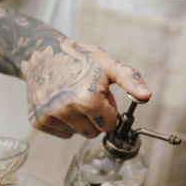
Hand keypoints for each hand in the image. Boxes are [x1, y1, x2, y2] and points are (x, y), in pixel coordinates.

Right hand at [20, 38, 150, 137]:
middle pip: (94, 133)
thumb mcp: (109, 65)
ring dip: (80, 121)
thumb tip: (146, 95)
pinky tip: (61, 103)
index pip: (110, 125)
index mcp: (87, 99)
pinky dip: (65, 123)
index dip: (109, 110)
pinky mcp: (38, 121)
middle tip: (87, 96)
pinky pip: (62, 133)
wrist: (43, 52)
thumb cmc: (80, 58)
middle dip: (95, 118)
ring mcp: (50, 116)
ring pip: (78, 134)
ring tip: (74, 97)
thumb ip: (130, 80)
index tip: (101, 95)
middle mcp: (66, 110)